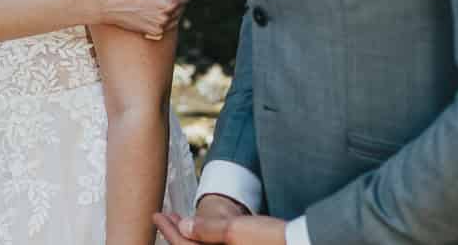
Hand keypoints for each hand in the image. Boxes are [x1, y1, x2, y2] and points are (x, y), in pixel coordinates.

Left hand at [153, 212, 283, 244]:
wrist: (301, 243)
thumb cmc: (271, 239)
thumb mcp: (236, 230)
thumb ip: (207, 230)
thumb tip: (183, 228)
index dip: (168, 230)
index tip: (156, 214)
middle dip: (176, 234)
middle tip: (165, 216)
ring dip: (190, 236)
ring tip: (180, 220)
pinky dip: (205, 240)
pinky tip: (204, 230)